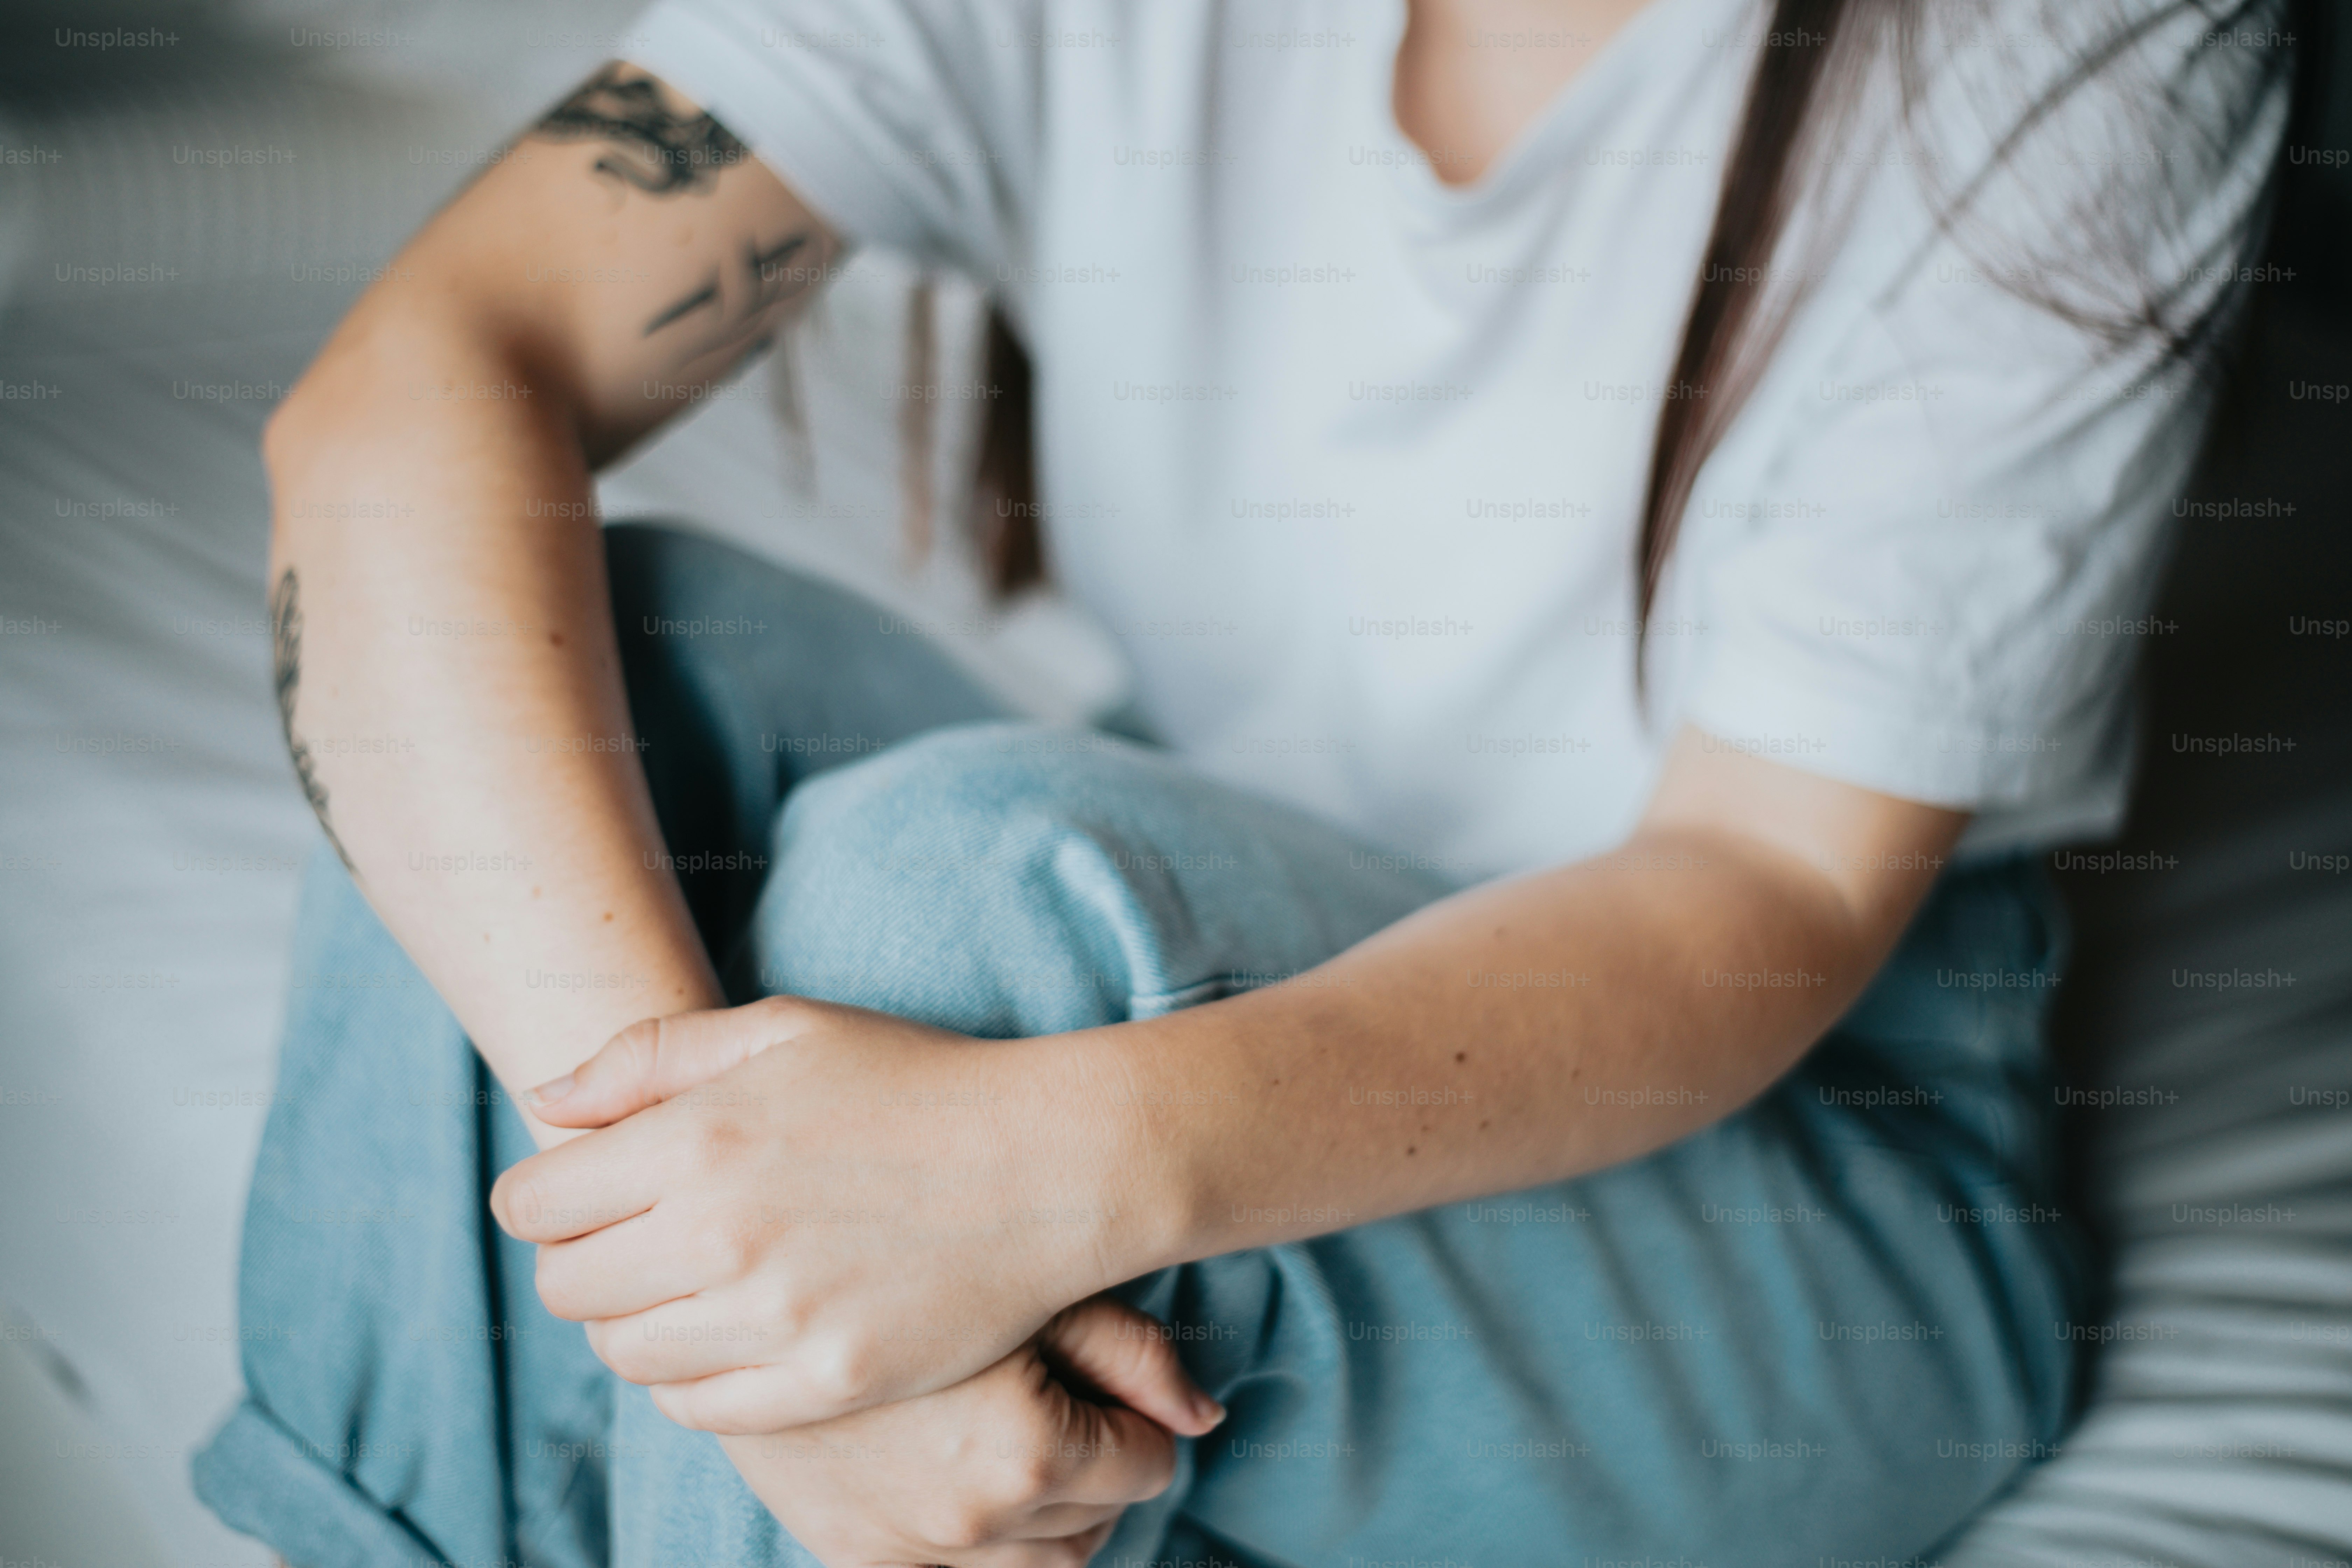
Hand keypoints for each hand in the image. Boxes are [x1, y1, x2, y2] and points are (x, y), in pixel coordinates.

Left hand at [488, 995, 1147, 1430]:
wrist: (1048, 1163)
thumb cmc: (913, 1082)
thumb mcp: (783, 1030)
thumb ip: (648, 1057)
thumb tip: (544, 1102)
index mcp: (697, 1140)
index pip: (533, 1204)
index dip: (550, 1195)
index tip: (591, 1188)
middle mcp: (721, 1236)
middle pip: (565, 1289)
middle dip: (584, 1260)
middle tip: (645, 1235)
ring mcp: (775, 1320)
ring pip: (624, 1355)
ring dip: (638, 1321)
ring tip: (696, 1280)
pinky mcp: (825, 1381)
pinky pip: (697, 1408)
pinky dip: (695, 1376)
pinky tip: (739, 1326)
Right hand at [725, 1294, 1223, 1567]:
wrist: (753, 1281)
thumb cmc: (910, 1259)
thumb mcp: (1036, 1286)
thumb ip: (1132, 1353)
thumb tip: (1207, 1418)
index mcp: (1027, 1454)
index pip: (1147, 1464)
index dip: (1134, 1415)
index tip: (1104, 1378)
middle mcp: (969, 1524)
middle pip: (1099, 1522)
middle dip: (1098, 1467)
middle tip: (1065, 1398)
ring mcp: (907, 1551)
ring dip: (1049, 1516)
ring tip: (1021, 1438)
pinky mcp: (857, 1558)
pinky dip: (983, 1539)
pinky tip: (963, 1466)